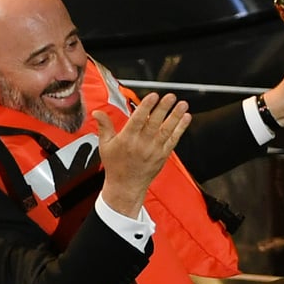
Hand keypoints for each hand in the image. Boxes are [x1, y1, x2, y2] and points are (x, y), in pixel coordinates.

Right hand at [97, 93, 191, 217]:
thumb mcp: (105, 145)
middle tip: (170, 96)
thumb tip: (97, 112)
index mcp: (127, 139)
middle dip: (163, 108)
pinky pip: (173, 140)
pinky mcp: (162, 155)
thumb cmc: (116, 166)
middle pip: (154, 123)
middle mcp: (142, 144)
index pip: (138, 120)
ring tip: (182, 104)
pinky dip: (180, 128)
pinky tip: (185, 118)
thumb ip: (104, 126)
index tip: (153, 96)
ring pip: (166, 130)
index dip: (146, 107)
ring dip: (175, 116)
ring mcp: (154, 150)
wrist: (126, 187)